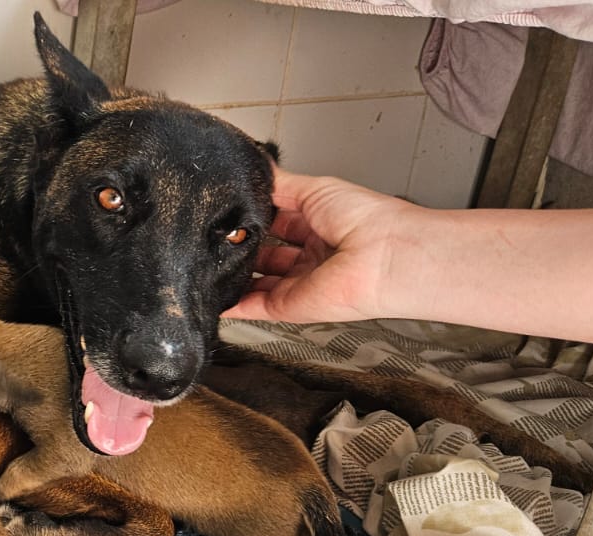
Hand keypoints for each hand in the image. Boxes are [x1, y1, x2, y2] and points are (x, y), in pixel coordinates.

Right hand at [226, 169, 419, 323]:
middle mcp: (310, 256)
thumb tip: (254, 171)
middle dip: (240, 245)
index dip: (253, 218)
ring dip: (233, 273)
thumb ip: (279, 185)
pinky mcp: (289, 306)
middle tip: (215, 235)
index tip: (228, 213)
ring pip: (255, 281)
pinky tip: (214, 295)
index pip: (277, 223)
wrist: (384, 256)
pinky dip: (232, 304)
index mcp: (320, 226)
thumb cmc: (367, 219)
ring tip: (208, 259)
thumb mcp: (315, 188)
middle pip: (264, 253)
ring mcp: (299, 282)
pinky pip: (253, 307)